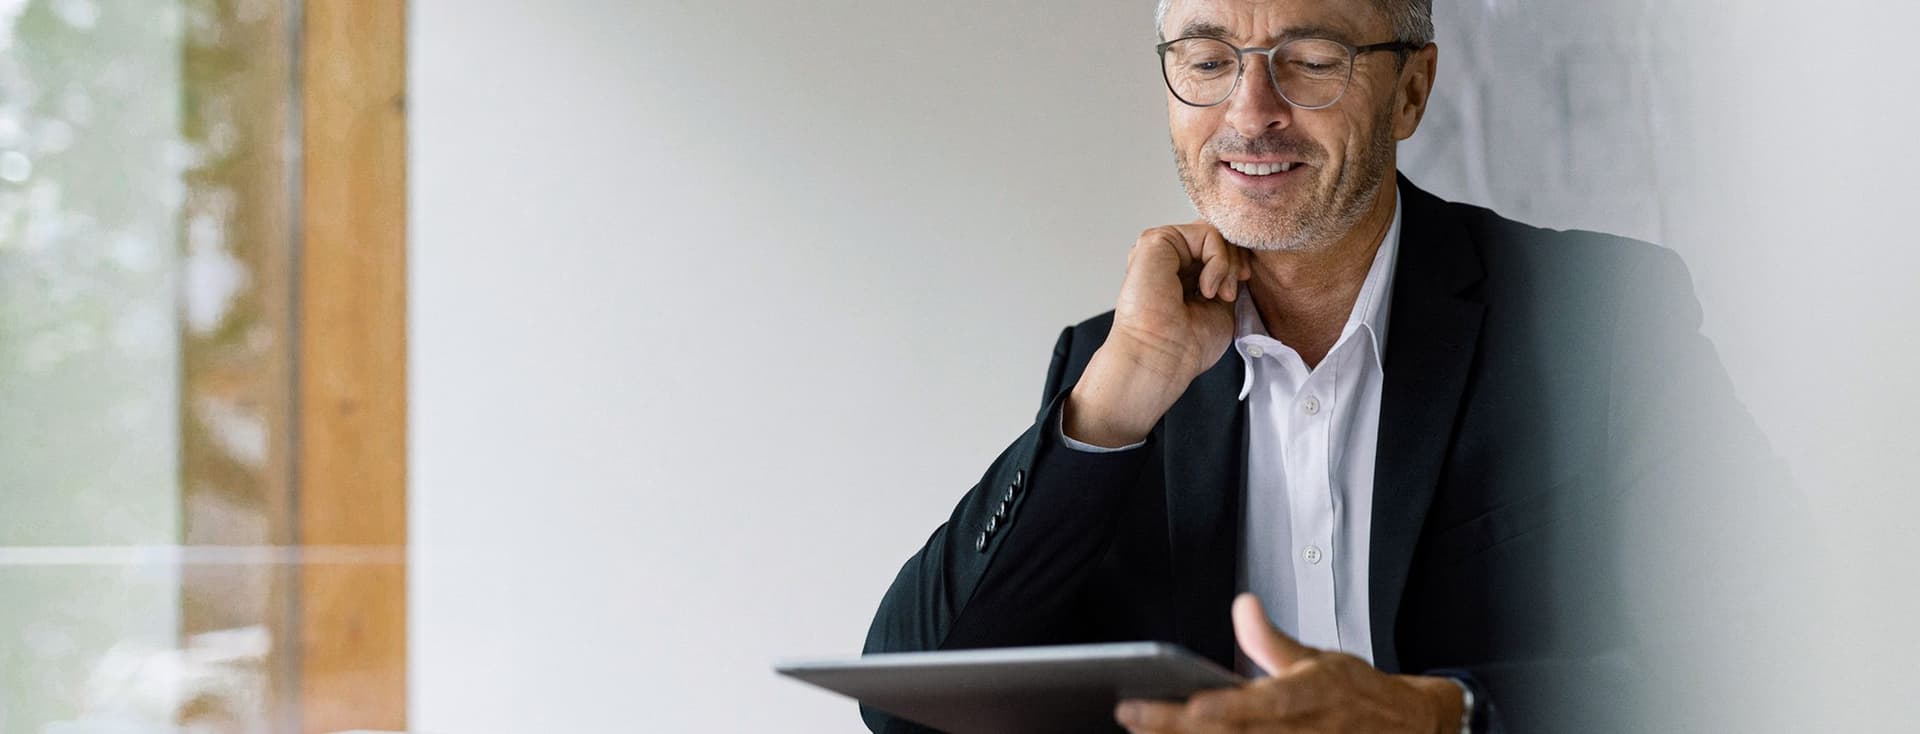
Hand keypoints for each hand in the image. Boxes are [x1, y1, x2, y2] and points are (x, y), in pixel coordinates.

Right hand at [1064, 223, 1251, 446]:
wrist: (1162, 357)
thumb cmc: (1186, 344)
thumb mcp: (1220, 304)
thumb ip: (1225, 275)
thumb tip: (1241, 254)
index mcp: (1177, 272)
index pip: (1214, 246)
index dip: (1235, 261)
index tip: (1239, 286)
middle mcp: (1166, 258)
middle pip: (1215, 235)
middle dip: (1235, 261)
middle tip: (1230, 292)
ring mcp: (1160, 249)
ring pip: (1213, 232)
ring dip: (1227, 263)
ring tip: (1218, 294)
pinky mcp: (1155, 241)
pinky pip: (1205, 233)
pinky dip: (1218, 260)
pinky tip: (1206, 288)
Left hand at [1114, 594, 1465, 733]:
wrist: (1406, 727)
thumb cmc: (1356, 695)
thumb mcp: (1317, 659)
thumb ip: (1270, 641)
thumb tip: (1244, 605)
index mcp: (1302, 698)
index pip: (1248, 706)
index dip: (1214, 710)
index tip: (1182, 704)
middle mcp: (1298, 732)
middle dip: (1176, 730)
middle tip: (1132, 718)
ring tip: (1145, 733)